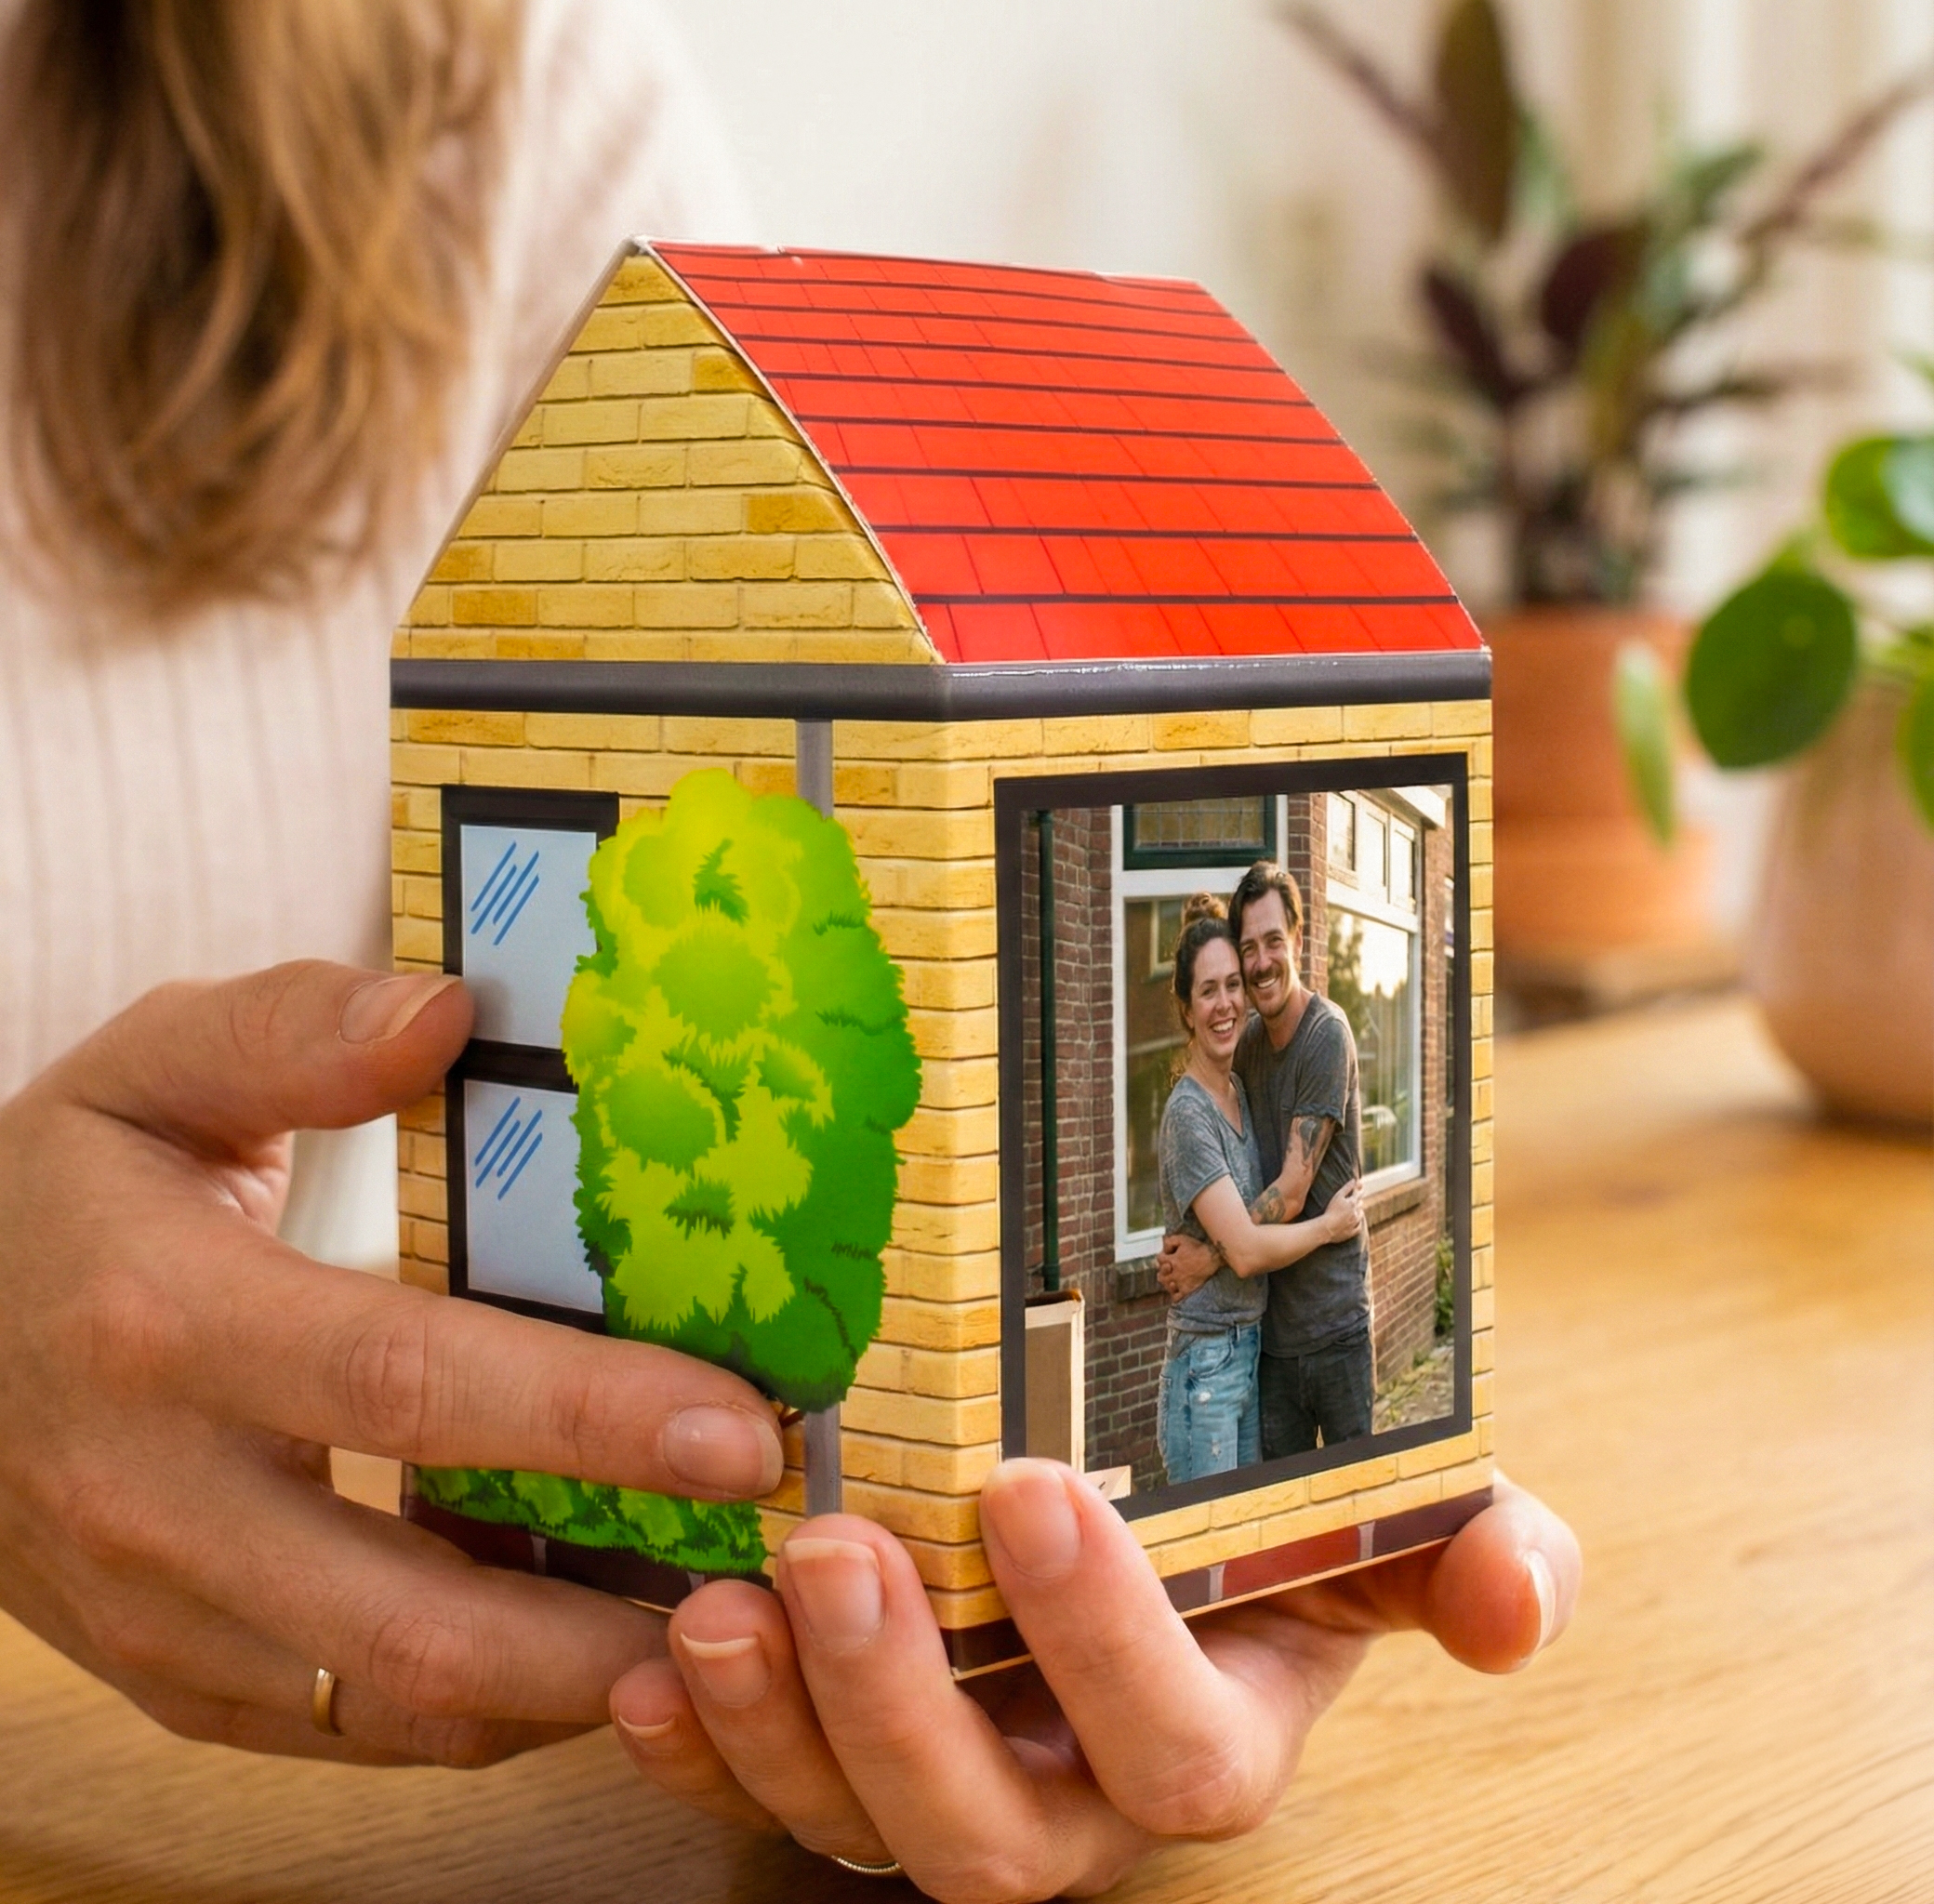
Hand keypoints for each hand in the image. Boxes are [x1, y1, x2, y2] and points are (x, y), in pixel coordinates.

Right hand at [0, 961, 782, 1765]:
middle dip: (615, 1619)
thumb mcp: (146, 1072)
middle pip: (413, 1608)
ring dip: (574, 1688)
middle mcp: (156, 1499)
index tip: (745, 1430)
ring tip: (720, 1628)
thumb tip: (447, 1011)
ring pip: (397, 1706)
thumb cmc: (55, 1197)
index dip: (589, 1414)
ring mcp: (162, 1616)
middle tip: (774, 1582)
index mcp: (166, 1324)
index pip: (407, 1382)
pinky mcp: (182, 1679)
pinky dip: (494, 1708)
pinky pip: (358, 1731)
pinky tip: (598, 1644)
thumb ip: (290, 1030)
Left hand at [610, 1466, 1578, 1900]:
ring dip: (778, 1733)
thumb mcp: (1371, 1523)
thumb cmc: (1266, 1530)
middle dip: (903, 1710)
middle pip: (988, 1839)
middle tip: (837, 1553)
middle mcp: (1074, 1802)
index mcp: (1210, 1739)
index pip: (1176, 1753)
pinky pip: (759, 1802)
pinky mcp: (842, 1767)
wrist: (1152, 1533)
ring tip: (720, 1609)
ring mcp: (951, 1791)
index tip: (1032, 1488)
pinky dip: (700, 1751)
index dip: (1106, 1647)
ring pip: (858, 1832)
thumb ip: (1460, 1553)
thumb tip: (1521, 1594)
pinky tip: (655, 1664)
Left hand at [1156, 1231, 1217, 1301]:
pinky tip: (1177, 1289)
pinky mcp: (1188, 1289)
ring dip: (1166, 1281)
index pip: (1159, 1259)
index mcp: (1172, 1260)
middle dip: (1162, 1270)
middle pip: (1161, 1274)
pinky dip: (1174, 1294)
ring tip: (1171, 1279)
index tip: (1168, 1255)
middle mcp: (1174, 1272)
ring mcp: (1180, 1282)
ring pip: (1167, 1285)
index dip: (1162, 1256)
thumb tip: (1164, 1248)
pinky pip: (1176, 1297)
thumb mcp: (1182, 1239)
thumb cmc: (1197, 1247)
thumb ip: (1170, 1242)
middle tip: (1168, 1268)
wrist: (1212, 1258)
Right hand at [1322, 1178, 1364, 1243]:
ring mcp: (1354, 1223)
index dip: (1360, 1190)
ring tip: (1359, 1209)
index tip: (1362, 1186)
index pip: (1359, 1194)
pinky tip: (1357, 1223)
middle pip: (1360, 1204)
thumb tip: (1354, 1180)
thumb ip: (1347, 1188)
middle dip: (1359, 1200)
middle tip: (1359, 1197)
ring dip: (1360, 1211)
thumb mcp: (1338, 1196)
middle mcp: (1356, 1213)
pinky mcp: (1352, 1232)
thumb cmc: (1331, 1210)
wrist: (1327, 1228)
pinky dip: (1358, 1223)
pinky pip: (1358, 1227)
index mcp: (1352, 1203)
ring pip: (1360, 1215)